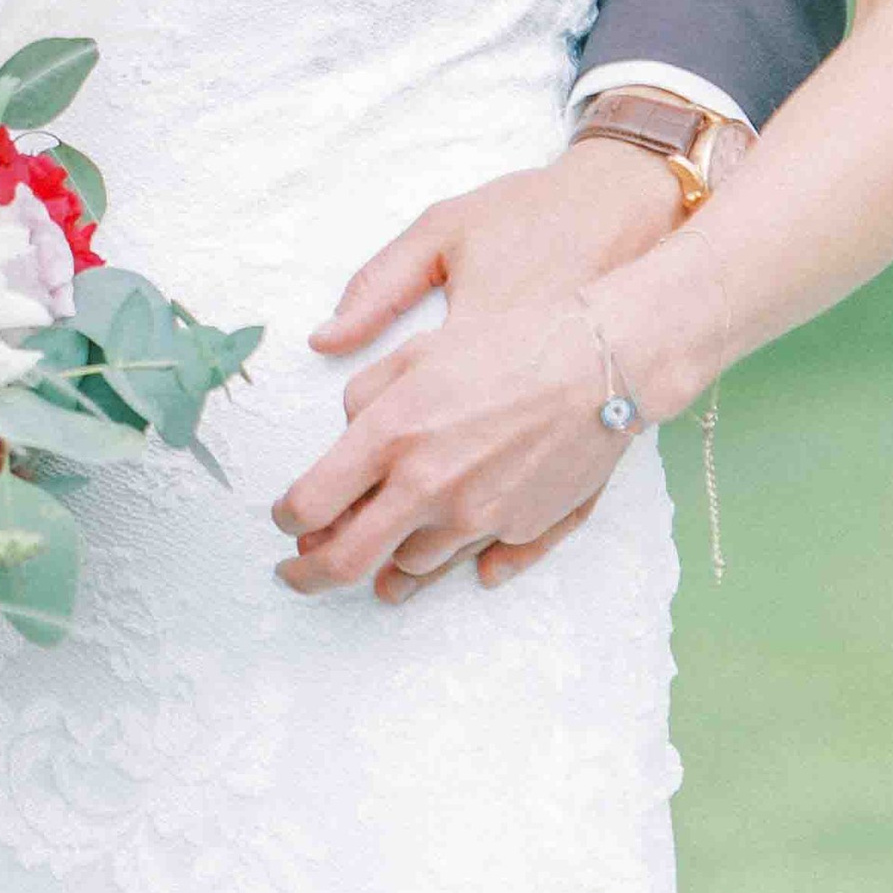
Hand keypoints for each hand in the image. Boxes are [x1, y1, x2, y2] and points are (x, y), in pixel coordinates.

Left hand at [269, 139, 686, 606]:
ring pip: (411, 569)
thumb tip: (345, 426)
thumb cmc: (521, 319)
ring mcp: (480, 516)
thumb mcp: (417, 352)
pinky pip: (475, 565)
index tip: (282, 519)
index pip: (316, 500)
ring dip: (382, 569)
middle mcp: (431, 485)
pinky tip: (438, 563)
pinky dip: (450, 567)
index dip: (289, 518)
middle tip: (296, 573)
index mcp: (394, 431)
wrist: (610, 352)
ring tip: (369, 564)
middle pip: (350, 560)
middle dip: (312, 574)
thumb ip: (369, 376)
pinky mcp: (523, 525)